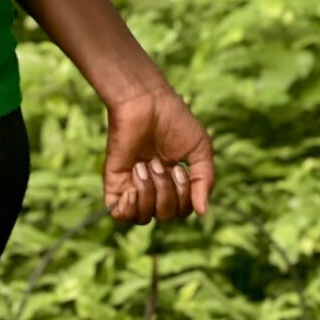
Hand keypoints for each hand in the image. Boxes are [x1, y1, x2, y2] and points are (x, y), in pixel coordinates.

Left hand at [103, 85, 213, 226]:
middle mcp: (153, 188)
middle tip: (159, 162)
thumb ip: (204, 181)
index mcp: (173, 182)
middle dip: (167, 191)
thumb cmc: (175, 121)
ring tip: (145, 166)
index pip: (182, 211)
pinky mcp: (114, 182)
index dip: (184, 196)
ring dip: (150, 193)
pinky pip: (119, 214)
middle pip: (164, 216)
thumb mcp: (200, 151)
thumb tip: (203, 213)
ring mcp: (132, 186)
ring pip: (143, 217)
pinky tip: (133, 185)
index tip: (180, 168)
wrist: (146, 102)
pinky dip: (129, 207)